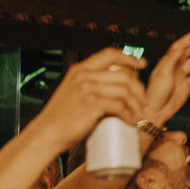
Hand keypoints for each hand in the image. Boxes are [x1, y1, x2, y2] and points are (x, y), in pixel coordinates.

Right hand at [33, 48, 148, 150]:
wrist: (45, 134)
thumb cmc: (61, 118)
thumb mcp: (73, 92)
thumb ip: (90, 85)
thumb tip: (117, 89)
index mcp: (79, 70)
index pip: (109, 54)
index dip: (128, 57)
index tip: (141, 63)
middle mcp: (84, 75)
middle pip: (123, 76)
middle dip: (138, 89)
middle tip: (144, 101)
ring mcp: (87, 89)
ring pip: (124, 91)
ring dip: (137, 105)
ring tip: (140, 115)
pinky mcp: (91, 104)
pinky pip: (119, 106)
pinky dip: (129, 115)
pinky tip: (132, 121)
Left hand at [145, 31, 189, 126]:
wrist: (156, 111)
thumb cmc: (155, 93)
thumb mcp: (163, 73)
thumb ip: (171, 60)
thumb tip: (179, 47)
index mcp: (167, 62)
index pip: (179, 47)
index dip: (189, 39)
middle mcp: (174, 68)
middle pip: (187, 52)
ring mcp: (180, 77)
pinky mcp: (186, 86)